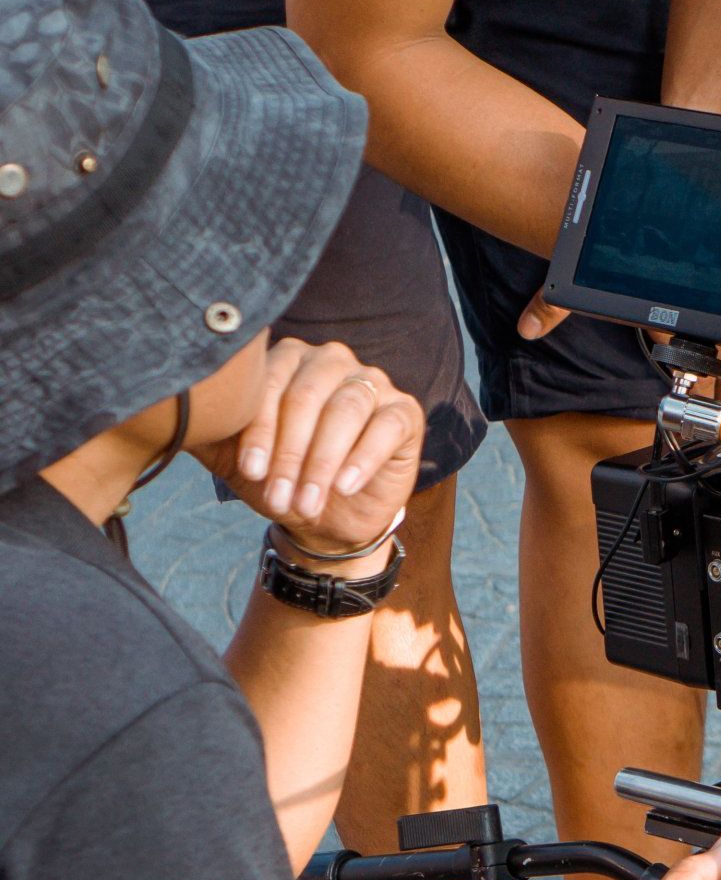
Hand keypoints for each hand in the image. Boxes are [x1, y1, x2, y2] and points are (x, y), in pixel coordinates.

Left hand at [197, 341, 422, 554]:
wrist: (327, 519)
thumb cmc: (278, 478)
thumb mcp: (234, 458)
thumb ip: (207, 431)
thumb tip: (158, 412)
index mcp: (287, 360)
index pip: (269, 384)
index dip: (259, 429)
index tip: (250, 472)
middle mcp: (331, 361)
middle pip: (307, 396)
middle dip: (290, 453)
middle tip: (277, 497)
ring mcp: (372, 382)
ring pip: (345, 410)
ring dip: (322, 463)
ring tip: (306, 502)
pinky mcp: (405, 411)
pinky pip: (385, 427)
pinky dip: (362, 459)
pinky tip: (344, 487)